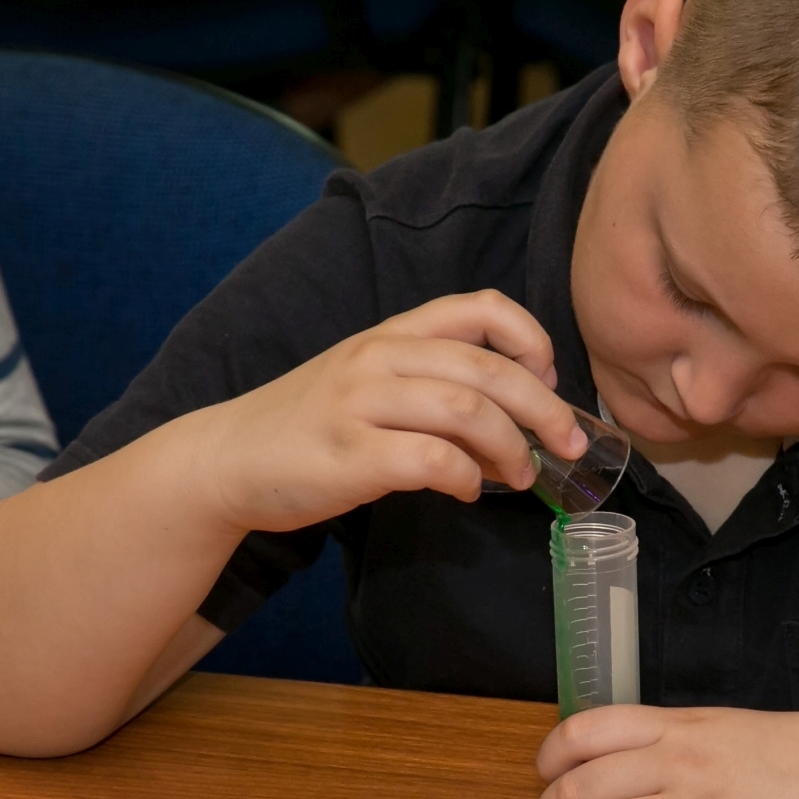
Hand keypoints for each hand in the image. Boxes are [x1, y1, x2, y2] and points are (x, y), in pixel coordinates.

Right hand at [188, 291, 586, 534]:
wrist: (227, 460)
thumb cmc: (307, 427)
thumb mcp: (366, 385)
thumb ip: (430, 390)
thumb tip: (511, 425)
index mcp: (389, 335)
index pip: (478, 308)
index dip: (530, 338)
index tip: (547, 378)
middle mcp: (378, 358)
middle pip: (488, 369)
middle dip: (545, 409)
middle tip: (572, 445)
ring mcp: (361, 405)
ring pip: (468, 411)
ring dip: (512, 448)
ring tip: (522, 475)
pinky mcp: (350, 455)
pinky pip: (432, 460)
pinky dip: (465, 477)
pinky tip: (467, 490)